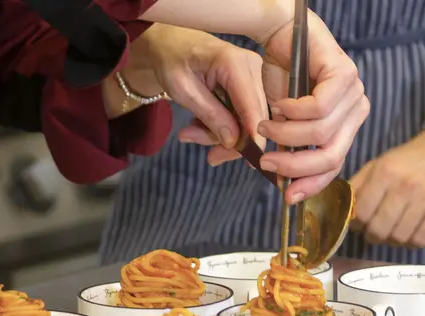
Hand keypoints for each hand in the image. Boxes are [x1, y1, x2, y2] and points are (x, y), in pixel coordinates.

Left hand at [121, 24, 268, 154]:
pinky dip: (223, 126)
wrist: (170, 44)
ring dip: (222, 135)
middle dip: (231, 141)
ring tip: (191, 135)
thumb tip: (232, 141)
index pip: (252, 107)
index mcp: (235, 63)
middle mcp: (252, 67)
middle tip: (209, 157)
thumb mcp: (184, 90)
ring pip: (249, 120)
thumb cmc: (172, 61)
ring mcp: (253, 76)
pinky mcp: (250, 85)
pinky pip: (243, 115)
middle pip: (254, 117)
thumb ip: (209, 114)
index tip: (252, 163)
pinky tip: (201, 126)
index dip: (253, 137)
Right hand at [217, 10, 368, 203]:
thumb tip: (272, 179)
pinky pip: (320, 107)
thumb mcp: (277, 123)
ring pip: (322, 134)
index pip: (335, 166)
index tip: (286, 195)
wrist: (280, 38)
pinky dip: (293, 111)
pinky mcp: (346, 75)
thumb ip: (279, 149)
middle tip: (267, 160)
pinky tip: (280, 105)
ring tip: (265, 124)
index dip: (311, 184)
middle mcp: (355, 112)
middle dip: (295, 165)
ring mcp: (354, 93)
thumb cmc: (280, 78)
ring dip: (286, 135)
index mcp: (344, 128)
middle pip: (331, 156)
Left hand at [349, 132, 424, 247]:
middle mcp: (405, 187)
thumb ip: (358, 186)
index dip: (356, 224)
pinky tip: (409, 234)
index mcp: (385, 173)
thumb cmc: (408, 159)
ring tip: (392, 232)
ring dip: (391, 240)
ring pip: (399, 238)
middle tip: (374, 232)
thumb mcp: (377, 164)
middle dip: (372, 235)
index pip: (361, 212)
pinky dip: (410, 243)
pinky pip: (420, 241)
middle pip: (379, 229)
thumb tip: (344, 210)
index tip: (359, 224)